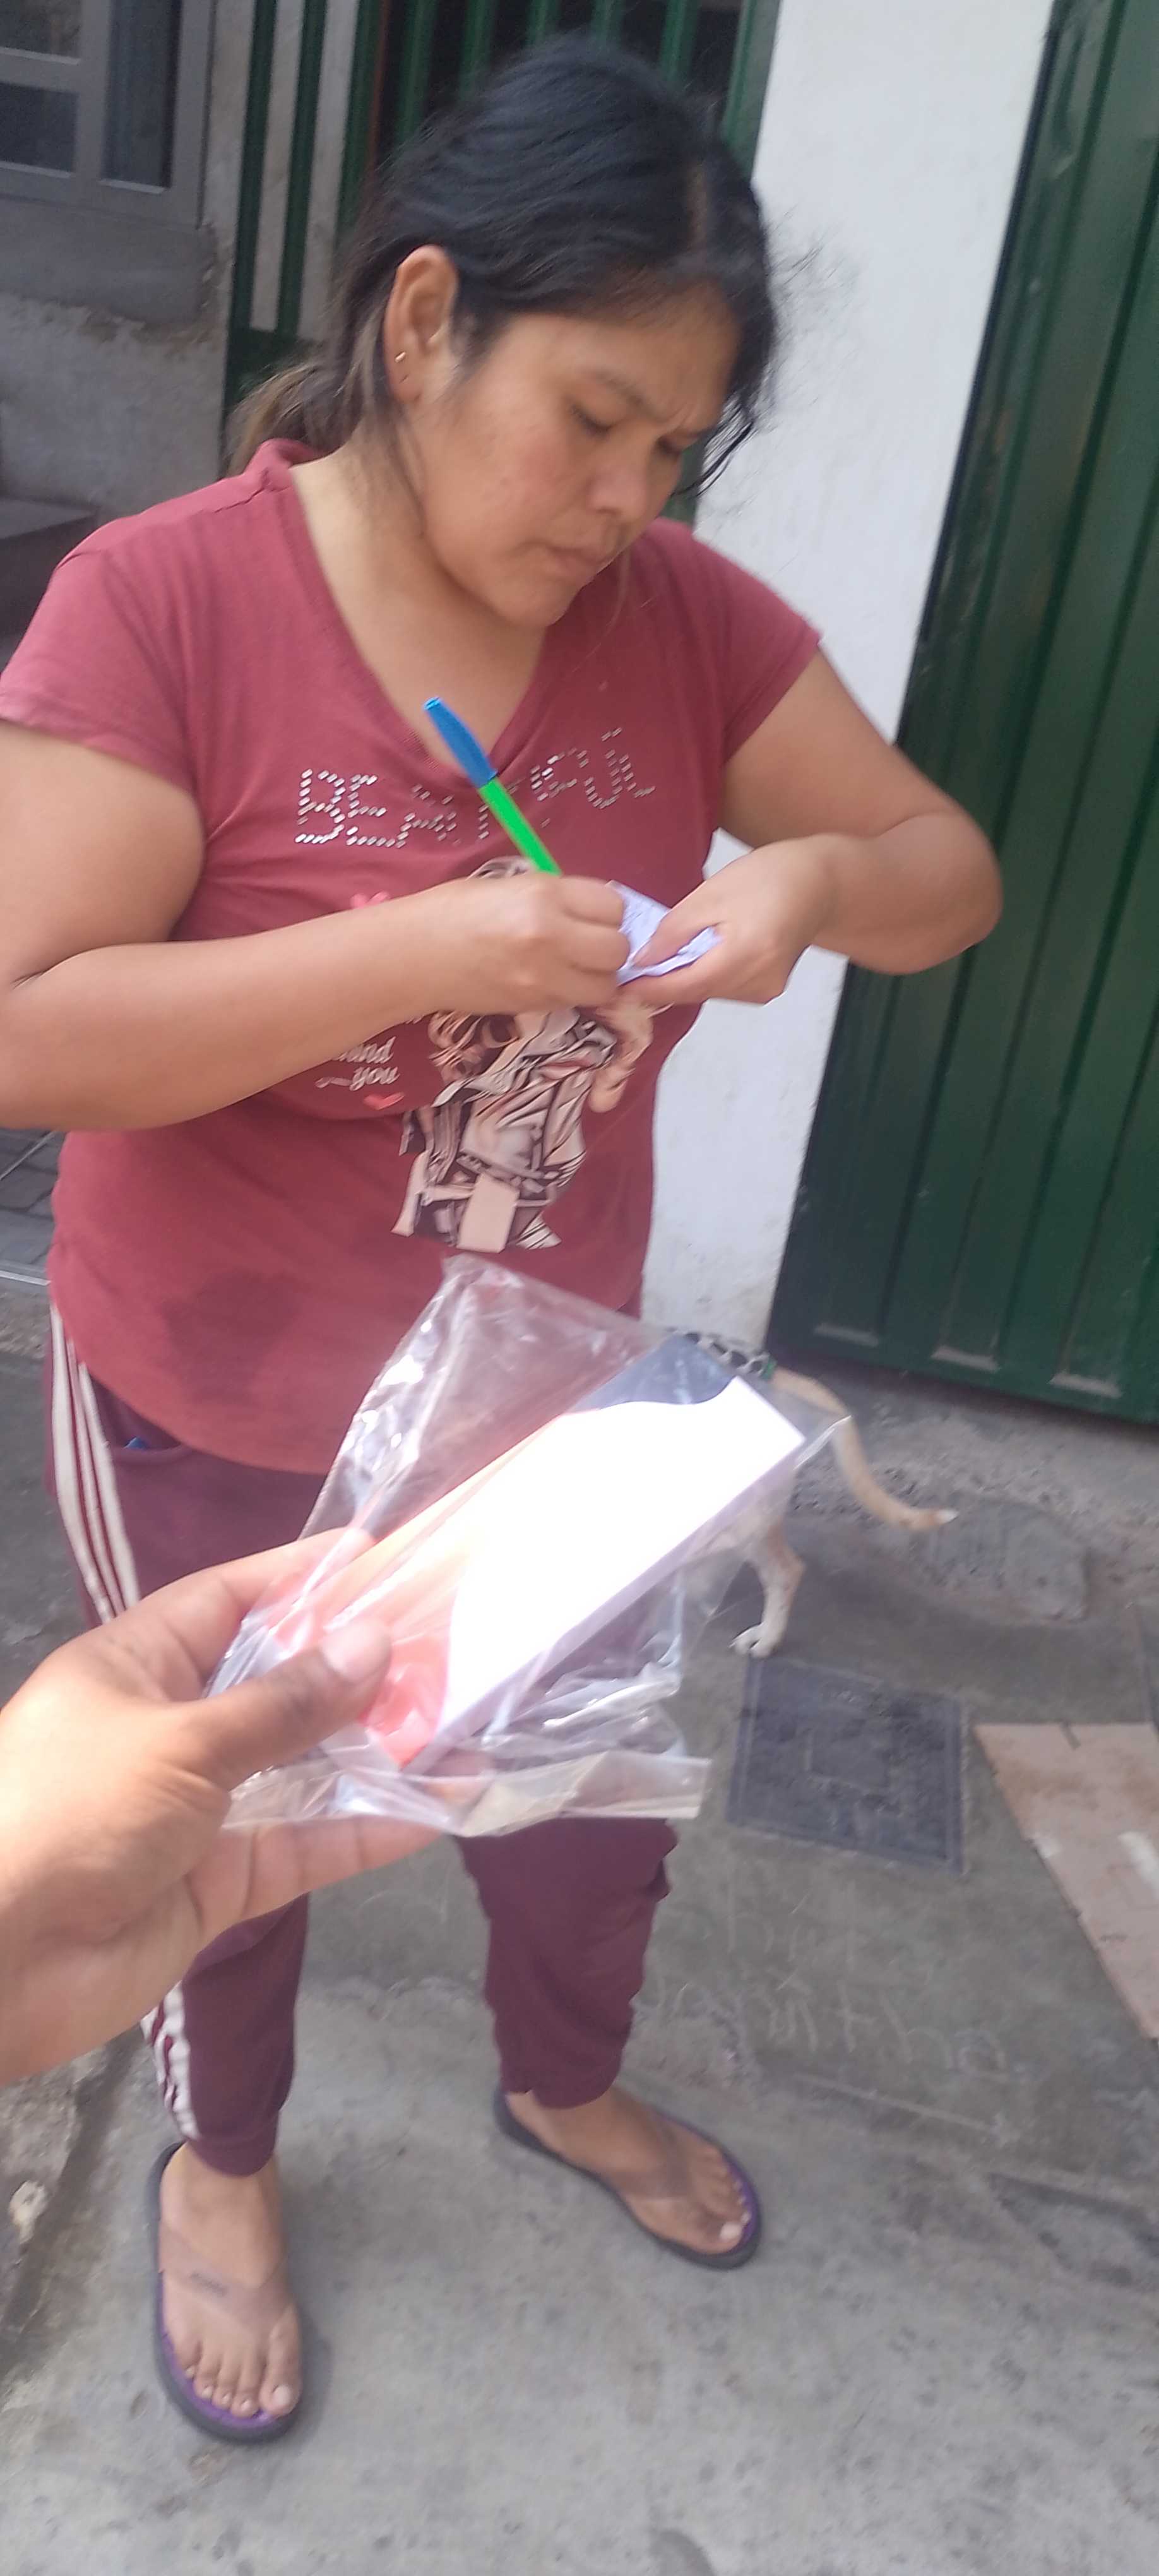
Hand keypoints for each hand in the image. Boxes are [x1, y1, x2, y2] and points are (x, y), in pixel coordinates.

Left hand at [0, 1541, 434, 2083]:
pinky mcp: (215, 1884)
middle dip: (351, 1666)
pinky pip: (300, 1848)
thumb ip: (282, 1703)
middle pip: (271, 1684)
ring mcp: (194, 1810)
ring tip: (457, 1720)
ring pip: (297, 1769)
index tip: (375, 1556)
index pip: (224, 1601)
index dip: (296, 1577)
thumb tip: (372, 1644)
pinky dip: (362, 1833)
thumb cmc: (69, 1813)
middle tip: (443, 1641)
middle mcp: (166, 1729)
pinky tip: (433, 1811)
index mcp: (132, 1668)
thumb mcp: (180, 1741)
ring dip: (371, 1749)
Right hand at [416, 870, 629, 1012]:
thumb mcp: (512, 885)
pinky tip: (552, 980)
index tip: (591, 914)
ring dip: (598, 977)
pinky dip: (573, 993)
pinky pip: (576, 1002)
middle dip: (610, 946)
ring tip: (576, 966)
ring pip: (605, 986)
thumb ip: (557, 897)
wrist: (415, 956)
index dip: (607, 911)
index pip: (613, 905)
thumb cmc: (456, 910)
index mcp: (543, 896)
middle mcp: (550, 937)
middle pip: (617, 949)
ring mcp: (543, 978)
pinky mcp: (534, 1006)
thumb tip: (595, 912)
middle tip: (589, 943)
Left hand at [633, 841, 835, 1006]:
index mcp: (745, 955)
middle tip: (628, 969)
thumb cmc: (767, 877)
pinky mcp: (768, 989)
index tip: (617, 986)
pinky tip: (693, 957)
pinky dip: (704, 976)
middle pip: (696, 992)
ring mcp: (765, 990)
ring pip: (709, 992)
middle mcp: (758, 982)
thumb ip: (674, 932)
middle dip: (662, 982)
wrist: (819, 883)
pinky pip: (725, 988)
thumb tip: (642, 961)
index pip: (684, 985)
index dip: (648, 988)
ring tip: (659, 958)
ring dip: (682, 979)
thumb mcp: (711, 894)